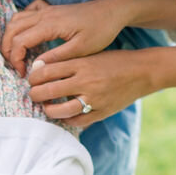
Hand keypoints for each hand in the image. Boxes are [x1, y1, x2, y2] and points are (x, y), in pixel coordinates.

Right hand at [1, 0, 130, 75]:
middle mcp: (44, 14)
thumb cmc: (100, 30)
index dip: (16, 60)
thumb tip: (36, 68)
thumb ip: (56, 58)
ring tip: (17, 56)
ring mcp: (46, 10)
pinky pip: (27, 12)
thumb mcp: (81, 49)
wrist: (112, 11)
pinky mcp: (51, 10)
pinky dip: (20, 24)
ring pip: (16, 20)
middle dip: (8, 50)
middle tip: (15, 67)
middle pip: (12, 30)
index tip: (23, 75)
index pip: (19, 41)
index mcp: (49, 24)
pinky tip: (27, 36)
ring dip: (11, 37)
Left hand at [27, 49, 156, 125]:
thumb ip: (70, 61)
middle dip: (35, 94)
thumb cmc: (115, 61)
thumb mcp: (92, 54)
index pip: (47, 71)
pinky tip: (64, 115)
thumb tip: (42, 68)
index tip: (32, 79)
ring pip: (60, 109)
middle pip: (49, 90)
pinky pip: (78, 121)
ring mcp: (94, 98)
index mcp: (82, 63)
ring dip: (48, 109)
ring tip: (46, 107)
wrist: (144, 71)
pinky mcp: (102, 112)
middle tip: (33, 94)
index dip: (34, 76)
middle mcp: (86, 81)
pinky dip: (67, 119)